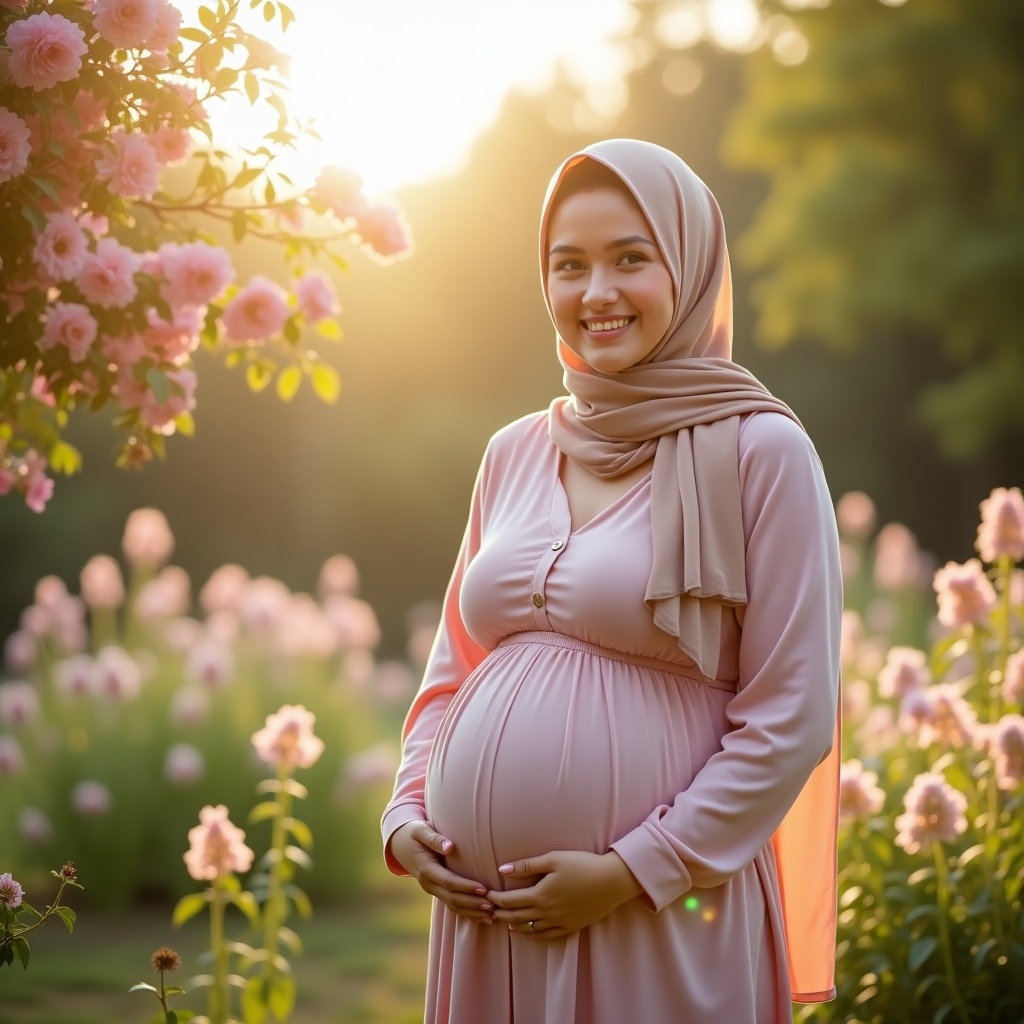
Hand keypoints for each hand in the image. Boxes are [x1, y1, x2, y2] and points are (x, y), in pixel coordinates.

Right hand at [388, 820, 493, 923]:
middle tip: (492, 905)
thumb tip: (449, 846)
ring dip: (472, 912)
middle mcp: (428, 883)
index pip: (448, 882)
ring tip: (491, 915)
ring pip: (453, 906)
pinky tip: (481, 916)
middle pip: (452, 898)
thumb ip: (434, 838)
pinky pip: (452, 905)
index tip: (483, 889)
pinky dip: (467, 912)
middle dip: (472, 903)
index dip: (466, 886)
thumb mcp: (420, 831)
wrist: (400, 843)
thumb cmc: (413, 833)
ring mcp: (432, 889)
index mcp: (425, 869)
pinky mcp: (436, 890)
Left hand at [487, 851, 642, 939]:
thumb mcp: (554, 859)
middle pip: (516, 918)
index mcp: (540, 895)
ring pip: (530, 929)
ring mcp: (559, 922)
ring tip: (505, 922)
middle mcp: (547, 912)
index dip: (495, 899)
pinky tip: (529, 932)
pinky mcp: (571, 927)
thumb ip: (527, 866)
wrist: (611, 881)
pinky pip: (547, 936)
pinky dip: (534, 935)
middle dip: (501, 914)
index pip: (510, 901)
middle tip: (489, 911)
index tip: (487, 895)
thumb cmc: (583, 864)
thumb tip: (502, 869)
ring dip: (515, 926)